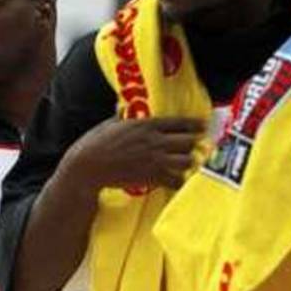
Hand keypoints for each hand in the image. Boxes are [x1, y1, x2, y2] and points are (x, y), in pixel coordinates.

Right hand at [63, 117, 205, 193]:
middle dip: (195, 143)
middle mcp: (155, 141)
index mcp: (147, 125)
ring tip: (188, 163)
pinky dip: (178, 181)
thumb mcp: (109, 124)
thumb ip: (121, 117)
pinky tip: (177, 181)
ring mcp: (154, 161)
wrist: (88, 167)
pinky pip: (175, 181)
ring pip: (187, 161)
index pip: (180, 122)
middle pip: (189, 142)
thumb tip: (123, 109)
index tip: (203, 126)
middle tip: (198, 145)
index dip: (195, 124)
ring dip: (189, 162)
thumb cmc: (95, 143)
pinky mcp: (150, 178)